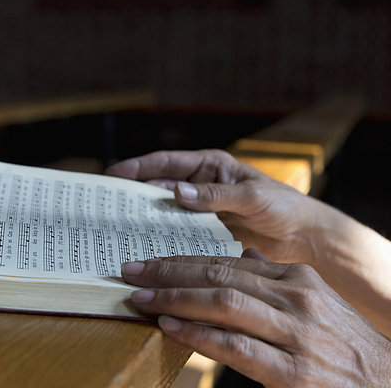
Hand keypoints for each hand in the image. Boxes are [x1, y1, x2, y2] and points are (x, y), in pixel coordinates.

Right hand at [105, 150, 324, 262]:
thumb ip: (215, 194)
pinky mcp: (204, 232)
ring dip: (144, 218)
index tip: (113, 174)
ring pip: (164, 212)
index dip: (138, 168)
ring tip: (118, 227)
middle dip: (133, 194)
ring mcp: (200, 210)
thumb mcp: (251, 196)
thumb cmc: (283, 206)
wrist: (303, 237)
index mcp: (210, 166)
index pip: (167, 163)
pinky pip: (177, 233)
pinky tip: (147, 247)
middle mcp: (200, 186)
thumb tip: (175, 192)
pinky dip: (162, 238)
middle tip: (106, 205)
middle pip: (158, 187)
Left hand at [120, 251, 390, 387]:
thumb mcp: (313, 302)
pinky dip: (198, 334)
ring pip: (223, 304)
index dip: (183, 260)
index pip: (227, 261)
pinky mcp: (292, 371)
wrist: (386, 384)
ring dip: (175, 299)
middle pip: (219, 276)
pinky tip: (170, 327)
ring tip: (141, 297)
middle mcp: (296, 298)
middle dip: (169, 272)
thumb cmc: (340, 344)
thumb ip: (273, 281)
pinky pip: (235, 347)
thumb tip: (238, 261)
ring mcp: (295, 333)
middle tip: (132, 271)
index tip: (150, 260)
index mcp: (297, 278)